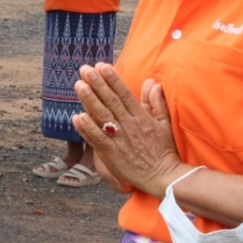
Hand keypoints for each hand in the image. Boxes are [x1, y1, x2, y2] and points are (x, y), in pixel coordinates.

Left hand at [70, 63, 182, 197]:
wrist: (164, 177)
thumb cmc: (164, 150)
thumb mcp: (164, 124)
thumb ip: (156, 103)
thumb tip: (151, 82)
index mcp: (141, 117)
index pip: (125, 94)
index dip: (113, 79)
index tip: (102, 66)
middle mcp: (129, 126)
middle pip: (111, 101)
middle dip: (98, 84)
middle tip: (85, 69)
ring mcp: (120, 140)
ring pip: (102, 117)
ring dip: (89, 101)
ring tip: (79, 85)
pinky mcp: (112, 155)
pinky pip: (98, 140)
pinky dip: (87, 129)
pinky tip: (77, 117)